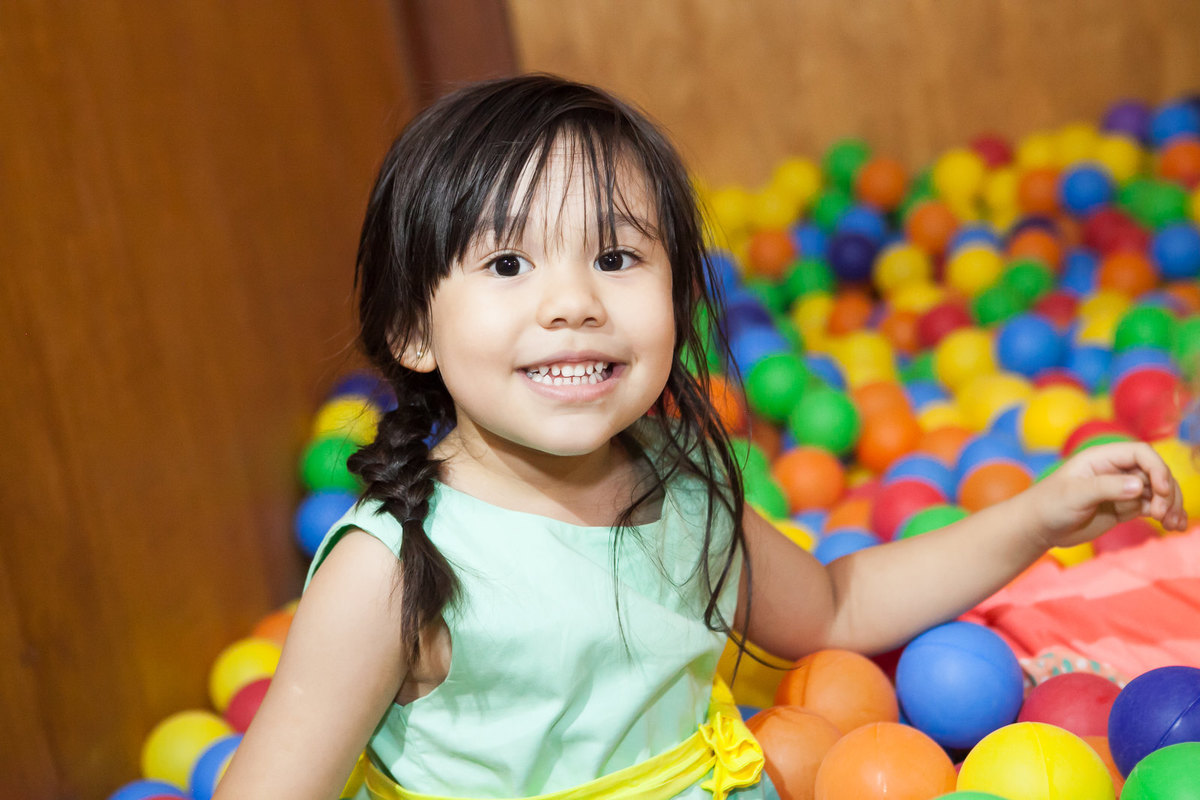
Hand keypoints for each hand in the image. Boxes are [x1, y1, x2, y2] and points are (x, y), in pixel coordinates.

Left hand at [1025, 441, 1188, 548]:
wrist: (1038, 527)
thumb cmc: (1049, 505)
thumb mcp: (1074, 494)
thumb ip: (1106, 488)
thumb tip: (1139, 486)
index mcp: (1102, 457)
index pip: (1141, 453)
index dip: (1157, 468)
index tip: (1162, 490)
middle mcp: (1116, 470)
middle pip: (1155, 473)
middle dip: (1167, 491)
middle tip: (1163, 514)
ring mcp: (1122, 489)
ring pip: (1158, 492)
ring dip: (1172, 505)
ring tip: (1174, 524)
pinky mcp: (1124, 507)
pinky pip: (1153, 507)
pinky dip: (1166, 515)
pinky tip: (1174, 527)